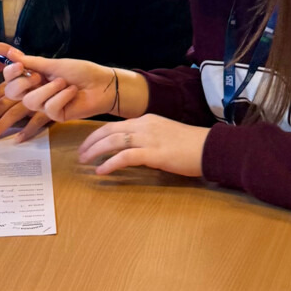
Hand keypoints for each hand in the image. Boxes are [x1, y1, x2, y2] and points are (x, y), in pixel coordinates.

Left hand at [0, 82, 51, 143]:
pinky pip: (37, 120)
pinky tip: (18, 141)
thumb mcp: (29, 84)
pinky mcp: (49, 107)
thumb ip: (13, 87)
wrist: (77, 82)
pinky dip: (28, 130)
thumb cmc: (51, 81)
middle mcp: (22, 90)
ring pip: (13, 113)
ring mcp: (35, 99)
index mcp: (13, 84)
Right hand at [2, 55, 117, 120]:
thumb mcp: (54, 64)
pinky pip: (50, 108)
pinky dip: (62, 97)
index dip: (10, 73)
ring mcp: (45, 105)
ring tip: (63, 82)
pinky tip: (72, 92)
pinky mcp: (56, 116)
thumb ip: (32, 62)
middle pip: (12, 93)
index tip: (20, 66)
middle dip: (22, 83)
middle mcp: (36, 91)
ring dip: (48, 89)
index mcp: (33, 77)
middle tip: (38, 76)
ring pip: (31, 101)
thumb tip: (11, 53)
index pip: (10, 78)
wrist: (102, 84)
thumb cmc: (81, 71)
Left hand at [78, 115, 208, 177]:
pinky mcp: (154, 153)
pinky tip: (101, 171)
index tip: (88, 144)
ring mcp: (148, 138)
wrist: (209, 147)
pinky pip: (125, 157)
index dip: (98, 134)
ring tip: (85, 161)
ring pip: (113, 141)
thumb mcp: (164, 134)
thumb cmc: (190, 145)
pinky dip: (110, 163)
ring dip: (96, 151)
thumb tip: (131, 149)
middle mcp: (144, 125)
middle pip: (109, 131)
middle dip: (91, 142)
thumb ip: (148, 138)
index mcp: (146, 119)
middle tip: (80, 154)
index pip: (115, 125)